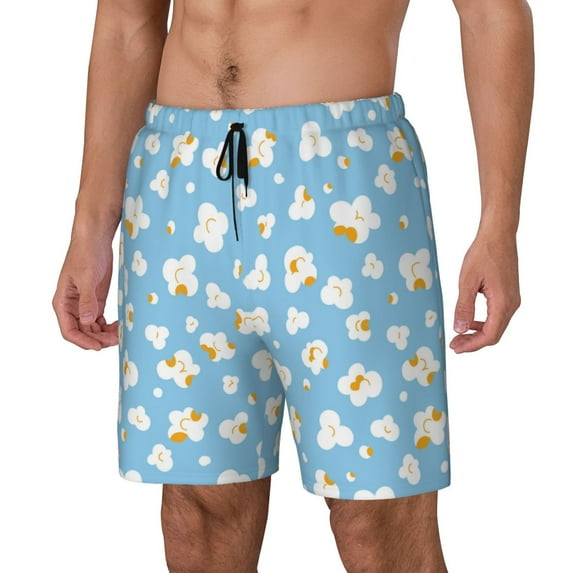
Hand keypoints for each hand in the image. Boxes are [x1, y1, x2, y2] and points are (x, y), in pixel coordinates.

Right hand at [53, 237, 117, 349]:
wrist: (95, 241)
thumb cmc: (85, 255)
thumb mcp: (86, 278)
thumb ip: (87, 301)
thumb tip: (87, 321)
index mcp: (63, 303)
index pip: (69, 330)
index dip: (82, 341)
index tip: (98, 347)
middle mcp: (72, 307)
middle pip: (83, 332)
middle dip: (98, 339)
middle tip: (116, 340)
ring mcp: (84, 305)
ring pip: (92, 329)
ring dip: (104, 335)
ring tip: (120, 335)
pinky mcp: (96, 301)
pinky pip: (100, 321)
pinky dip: (109, 327)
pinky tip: (119, 327)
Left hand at [450, 232, 520, 353]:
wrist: (498, 235)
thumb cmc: (483, 253)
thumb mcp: (467, 281)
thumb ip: (464, 307)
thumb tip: (459, 329)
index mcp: (503, 303)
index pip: (490, 335)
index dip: (472, 345)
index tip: (456, 348)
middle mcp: (512, 304)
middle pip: (494, 334)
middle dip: (473, 342)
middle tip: (454, 345)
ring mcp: (512, 299)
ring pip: (496, 325)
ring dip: (478, 333)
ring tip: (459, 335)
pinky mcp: (508, 294)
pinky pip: (497, 315)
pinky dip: (483, 323)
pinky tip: (469, 322)